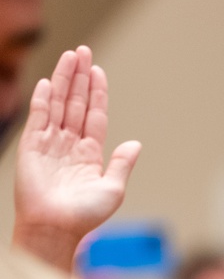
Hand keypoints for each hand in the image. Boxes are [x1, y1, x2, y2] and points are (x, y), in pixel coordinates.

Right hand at [13, 46, 140, 270]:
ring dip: (64, 79)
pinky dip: (43, 99)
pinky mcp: (32, 146)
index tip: (98, 71)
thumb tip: (136, 142)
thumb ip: (123, 163)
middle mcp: (69, 144)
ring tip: (70, 55)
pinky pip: (39, 117)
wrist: (57, 228)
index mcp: (89, 153)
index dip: (96, 93)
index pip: (94, 115)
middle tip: (83, 51)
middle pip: (75, 103)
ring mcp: (50, 143)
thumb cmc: (85, 215)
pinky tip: (47, 81)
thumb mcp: (113, 189)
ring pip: (58, 103)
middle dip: (80, 77)